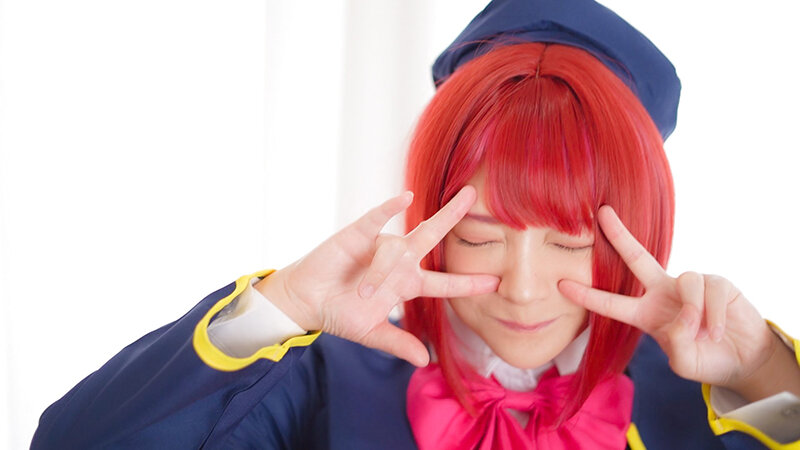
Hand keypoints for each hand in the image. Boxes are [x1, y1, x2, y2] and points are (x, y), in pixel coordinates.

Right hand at [258, 186, 499, 366]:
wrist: (306, 302)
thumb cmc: (340, 314)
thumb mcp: (372, 333)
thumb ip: (398, 342)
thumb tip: (424, 360)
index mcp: (406, 284)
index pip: (443, 283)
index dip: (467, 283)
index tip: (495, 282)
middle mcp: (398, 260)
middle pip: (432, 236)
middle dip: (453, 216)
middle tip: (472, 196)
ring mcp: (379, 244)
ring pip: (395, 248)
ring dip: (381, 271)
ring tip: (362, 291)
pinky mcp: (358, 234)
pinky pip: (376, 218)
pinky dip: (389, 208)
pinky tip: (404, 198)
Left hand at [557, 205, 775, 389]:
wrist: (741, 359)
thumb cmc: (705, 358)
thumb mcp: (684, 362)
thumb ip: (678, 347)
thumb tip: (682, 321)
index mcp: (646, 313)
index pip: (612, 303)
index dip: (588, 295)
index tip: (561, 284)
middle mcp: (663, 292)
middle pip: (638, 257)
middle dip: (619, 235)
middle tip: (602, 213)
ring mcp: (690, 284)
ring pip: (686, 281)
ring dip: (693, 311)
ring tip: (703, 335)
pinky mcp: (717, 283)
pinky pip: (711, 290)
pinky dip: (713, 315)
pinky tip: (717, 332)